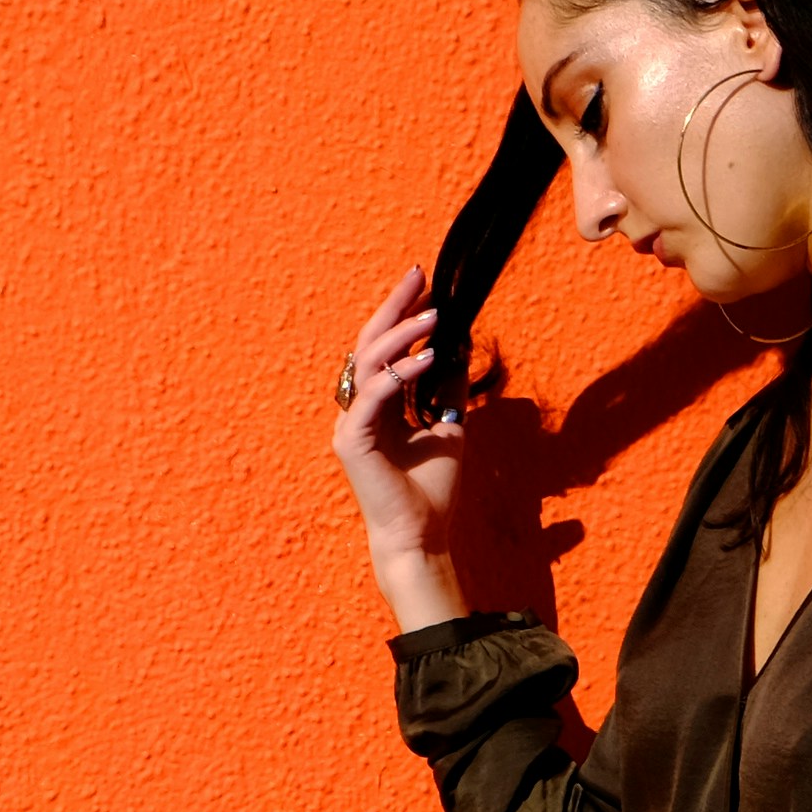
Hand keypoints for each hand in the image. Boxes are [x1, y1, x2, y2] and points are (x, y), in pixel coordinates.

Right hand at [333, 266, 472, 621]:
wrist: (421, 534)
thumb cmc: (431, 488)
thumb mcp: (448, 427)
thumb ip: (447, 390)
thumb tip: (461, 347)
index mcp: (377, 405)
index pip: (385, 348)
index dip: (402, 314)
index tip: (426, 284)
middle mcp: (358, 409)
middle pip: (370, 344)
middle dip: (395, 308)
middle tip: (419, 277)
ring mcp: (351, 424)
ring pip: (368, 363)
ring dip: (402, 335)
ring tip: (433, 317)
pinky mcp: (352, 441)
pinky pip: (374, 396)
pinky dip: (401, 374)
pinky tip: (429, 358)